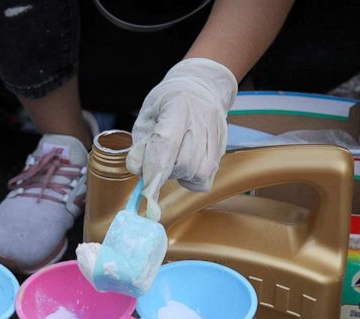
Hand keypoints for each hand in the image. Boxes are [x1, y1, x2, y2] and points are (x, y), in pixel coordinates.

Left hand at [126, 58, 237, 219]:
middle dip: (164, 170)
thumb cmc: (168, 102)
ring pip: (194, 174)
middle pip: (182, 163)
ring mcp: (215, 137)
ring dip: (177, 174)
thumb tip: (138, 170)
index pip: (165, 144)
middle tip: (157, 160)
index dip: (152, 169)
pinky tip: (185, 166)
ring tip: (172, 158)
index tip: (144, 188)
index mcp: (178, 106)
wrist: (201, 88)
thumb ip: (140, 144)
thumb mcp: (147, 115)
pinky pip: (204, 181)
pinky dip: (190, 181)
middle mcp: (201, 121)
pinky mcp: (221, 152)